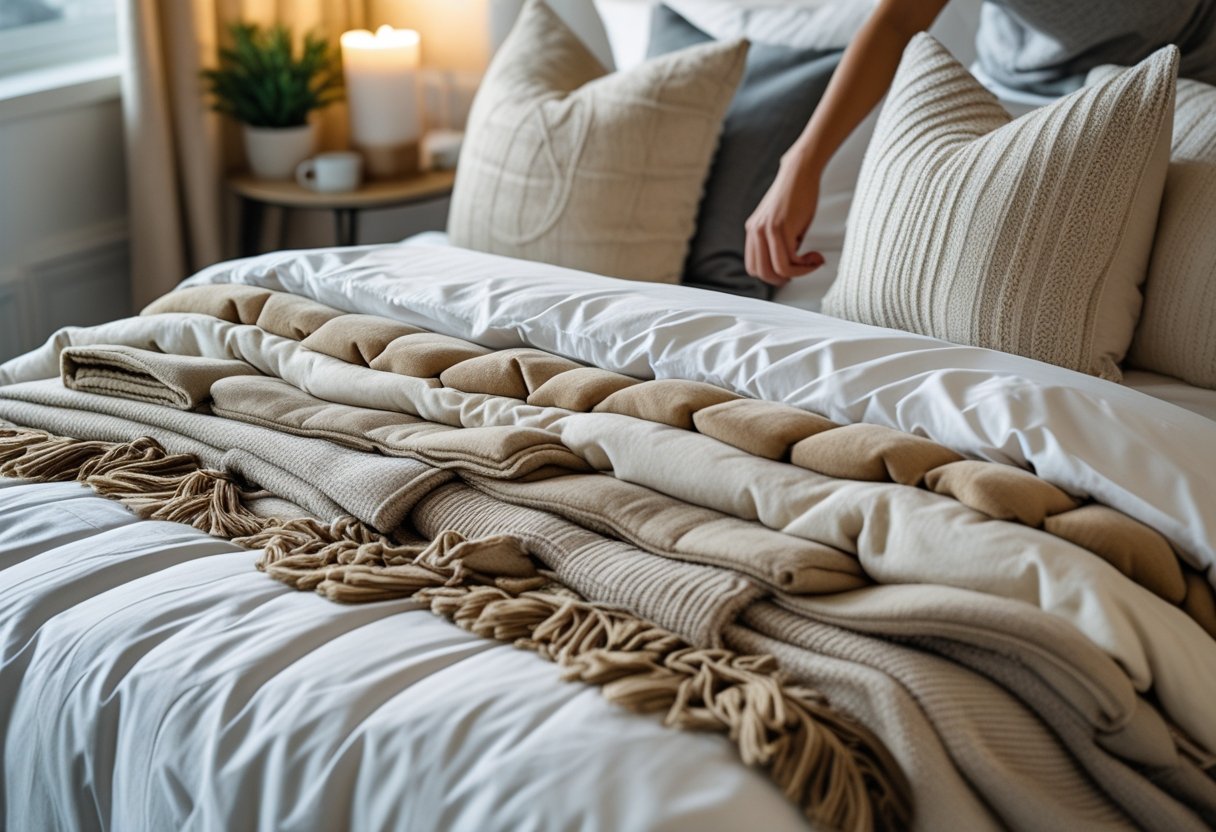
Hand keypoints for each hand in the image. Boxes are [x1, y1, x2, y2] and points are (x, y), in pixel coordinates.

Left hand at [744, 155, 824, 287]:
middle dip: (785, 279)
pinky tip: (816, 256)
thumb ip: (780, 243)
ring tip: (813, 262)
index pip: (754, 267)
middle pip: (763, 274)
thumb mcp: (782, 224)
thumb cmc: (797, 197)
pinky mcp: (780, 228)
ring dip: (799, 273)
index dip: (772, 276)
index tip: (791, 271)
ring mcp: (766, 230)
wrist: (801, 173)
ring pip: (778, 270)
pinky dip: (806, 264)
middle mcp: (755, 232)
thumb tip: (789, 267)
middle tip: (802, 271)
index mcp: (753, 232)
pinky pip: (790, 260)